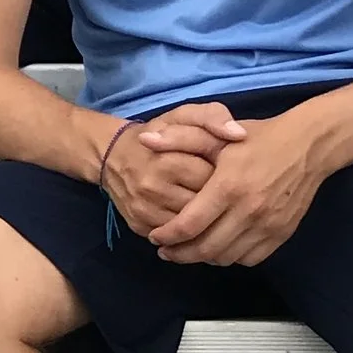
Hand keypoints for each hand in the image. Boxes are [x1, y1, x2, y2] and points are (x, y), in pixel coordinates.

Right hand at [98, 119, 223, 237]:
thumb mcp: (184, 115)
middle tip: (223, 190)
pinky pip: (175, 238)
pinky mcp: (140, 226)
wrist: (113, 155)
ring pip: (191, 227)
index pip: (212, 179)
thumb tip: (239, 134)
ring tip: (213, 206)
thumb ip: (213, 117)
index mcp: (168, 161)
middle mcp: (153, 188)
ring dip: (206, 219)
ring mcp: (144, 210)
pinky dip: (188, 231)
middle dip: (218, 199)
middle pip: (203, 206)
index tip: (227, 171)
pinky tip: (195, 220)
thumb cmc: (157, 133)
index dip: (226, 176)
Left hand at [146, 107, 328, 264]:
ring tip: (190, 249)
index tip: (155, 237)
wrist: (308, 145)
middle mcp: (248, 210)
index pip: (188, 225)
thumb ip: (179, 138)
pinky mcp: (282, 232)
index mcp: (228, 186)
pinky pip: (250, 258)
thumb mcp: (217, 134)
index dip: (167, 236)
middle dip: (180, 254)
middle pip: (205, 248)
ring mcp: (268, 224)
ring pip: (226, 257)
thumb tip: (144, 139)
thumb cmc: (258, 138)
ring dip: (204, 258)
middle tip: (166, 250)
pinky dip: (231, 257)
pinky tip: (220, 246)